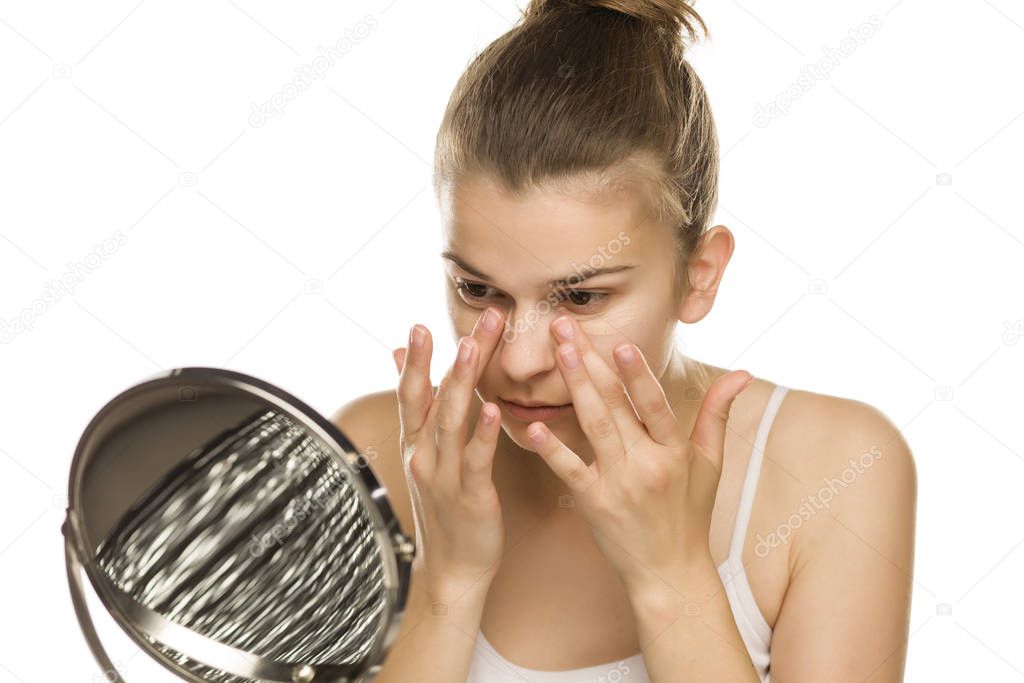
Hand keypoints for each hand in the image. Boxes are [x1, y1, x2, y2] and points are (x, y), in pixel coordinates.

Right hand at [391, 307, 507, 598]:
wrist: (453, 568)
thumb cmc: (445, 506)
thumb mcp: (424, 454)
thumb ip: (418, 406)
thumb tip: (395, 356)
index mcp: (416, 443)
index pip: (411, 392)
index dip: (414, 359)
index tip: (418, 324)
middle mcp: (424, 455)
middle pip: (435, 398)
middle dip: (452, 357)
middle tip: (471, 322)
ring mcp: (444, 475)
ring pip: (451, 422)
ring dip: (462, 382)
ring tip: (473, 349)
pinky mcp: (470, 496)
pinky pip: (476, 460)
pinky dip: (482, 433)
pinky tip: (493, 409)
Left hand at [525, 315, 753, 593]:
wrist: (669, 573)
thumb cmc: (689, 514)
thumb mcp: (710, 464)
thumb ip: (717, 414)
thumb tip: (742, 373)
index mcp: (675, 452)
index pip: (655, 405)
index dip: (638, 374)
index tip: (620, 343)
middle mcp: (648, 465)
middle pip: (616, 405)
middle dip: (590, 362)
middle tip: (565, 327)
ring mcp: (619, 484)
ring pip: (594, 427)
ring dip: (574, 387)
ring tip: (558, 354)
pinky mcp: (594, 504)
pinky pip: (570, 471)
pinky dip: (551, 449)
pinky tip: (533, 426)